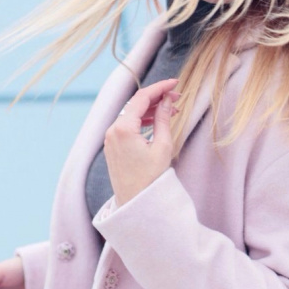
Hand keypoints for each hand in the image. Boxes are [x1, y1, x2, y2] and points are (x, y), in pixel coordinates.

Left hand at [103, 77, 180, 207]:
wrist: (136, 204)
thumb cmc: (151, 178)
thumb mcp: (163, 146)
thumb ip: (164, 119)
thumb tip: (167, 100)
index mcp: (123, 128)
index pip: (142, 97)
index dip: (160, 87)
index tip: (175, 84)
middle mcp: (112, 130)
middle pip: (135, 104)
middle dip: (157, 98)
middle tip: (177, 98)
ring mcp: (110, 139)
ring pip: (131, 114)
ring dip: (151, 109)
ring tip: (171, 111)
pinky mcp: (112, 146)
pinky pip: (127, 125)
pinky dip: (142, 120)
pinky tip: (157, 121)